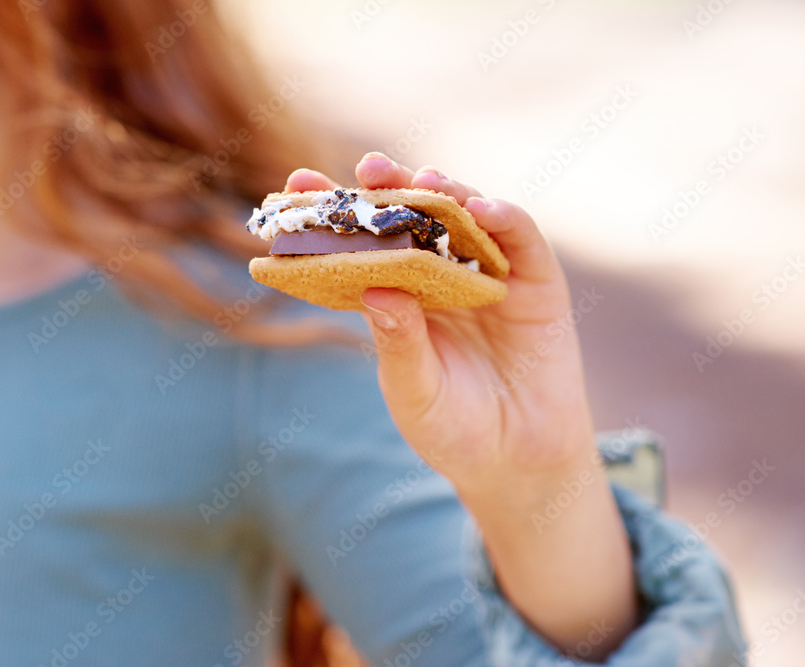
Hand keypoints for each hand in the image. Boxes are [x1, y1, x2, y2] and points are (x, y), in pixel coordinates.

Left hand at [286, 152, 589, 497]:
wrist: (519, 461)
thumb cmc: (453, 428)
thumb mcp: (415, 392)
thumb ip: (398, 344)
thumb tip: (373, 289)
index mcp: (398, 296)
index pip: (360, 245)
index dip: (333, 214)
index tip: (297, 186)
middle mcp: (439, 274)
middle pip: (412, 217)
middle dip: (390, 189)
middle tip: (369, 169)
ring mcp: (488, 273)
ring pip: (465, 217)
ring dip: (447, 192)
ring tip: (426, 180)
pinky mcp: (536, 281)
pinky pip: (521, 239)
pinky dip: (505, 218)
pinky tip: (483, 209)